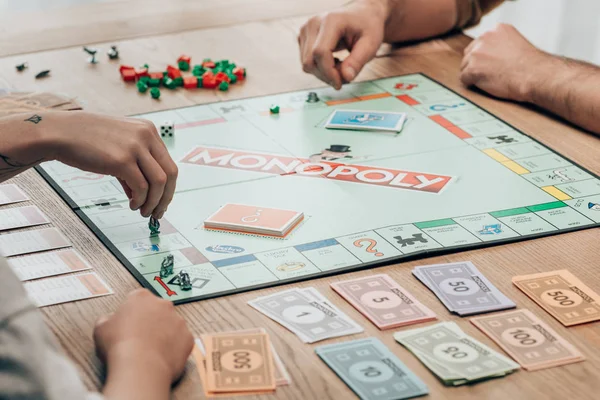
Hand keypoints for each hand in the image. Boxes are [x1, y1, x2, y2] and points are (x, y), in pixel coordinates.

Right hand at [46, 111, 176, 218]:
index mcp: (148, 130)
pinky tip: (132, 204)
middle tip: (158, 212)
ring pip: (159, 183)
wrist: (61, 132)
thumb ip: (135, 165)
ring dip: (153, 202)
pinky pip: (141, 188)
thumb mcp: (120, 145)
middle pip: (170, 174)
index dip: (169, 186)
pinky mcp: (122, 161)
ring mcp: (135, 148)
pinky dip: (140, 200)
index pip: (169, 163)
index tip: (163, 200)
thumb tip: (143, 194)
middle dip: (166, 197)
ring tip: (143, 211)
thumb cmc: (88, 139)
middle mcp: (146, 136)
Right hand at [93, 289, 193, 384]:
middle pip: (158, 310)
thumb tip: (109, 321)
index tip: (129, 322)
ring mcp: (178, 320)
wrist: (140, 366)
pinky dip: (175, 347)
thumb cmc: (120, 346)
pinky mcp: (188, 337)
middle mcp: (163, 304)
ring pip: (172, 325)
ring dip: (164, 334)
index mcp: (141, 297)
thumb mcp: (101, 328)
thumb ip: (107, 319)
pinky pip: (182, 340)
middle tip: (140, 337)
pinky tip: (162, 356)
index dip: (133, 312)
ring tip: (150, 350)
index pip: (138, 299)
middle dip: (151, 321)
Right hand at [298, 0, 386, 88]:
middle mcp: (313, 23)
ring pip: (307, 64)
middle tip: (345, 78)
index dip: (329, 73)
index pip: (320, 53)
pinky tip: (334, 61)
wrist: (362, 15)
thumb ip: (358, 61)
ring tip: (342, 67)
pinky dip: (320, 68)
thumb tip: (346, 77)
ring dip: (324, 73)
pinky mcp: (303, 38)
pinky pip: (307, 61)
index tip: (340, 83)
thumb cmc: (367, 27)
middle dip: (326, 76)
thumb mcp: (370, 43)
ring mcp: (306, 30)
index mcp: (330, 20)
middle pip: (310, 61)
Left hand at [460, 24, 547, 101]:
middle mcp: (485, 38)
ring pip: (465, 66)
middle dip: (477, 64)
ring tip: (492, 79)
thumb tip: (487, 54)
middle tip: (491, 74)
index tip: (495, 64)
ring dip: (474, 75)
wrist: (534, 76)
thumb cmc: (530, 65)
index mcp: (496, 29)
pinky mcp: (472, 68)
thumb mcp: (515, 43)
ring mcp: (477, 53)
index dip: (485, 57)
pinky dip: (472, 84)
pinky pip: (464, 78)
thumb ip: (499, 44)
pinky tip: (486, 85)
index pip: (480, 43)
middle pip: (469, 54)